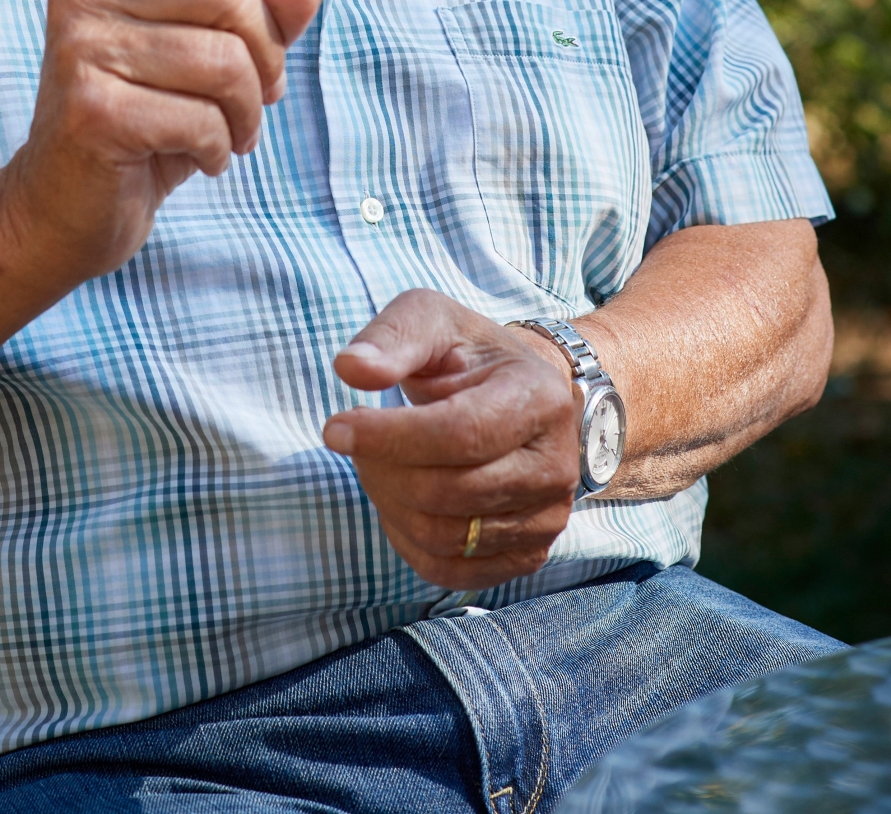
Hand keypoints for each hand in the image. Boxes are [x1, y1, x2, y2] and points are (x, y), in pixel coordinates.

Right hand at [2, 0, 320, 290]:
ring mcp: (81, 49)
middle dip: (262, 57)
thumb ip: (256, 22)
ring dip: (244, 117)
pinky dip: (217, 149)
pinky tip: (195, 160)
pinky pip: (201, 119)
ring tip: (224, 138)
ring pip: (223, 64)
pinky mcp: (90, 109)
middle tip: (253, 103)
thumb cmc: (144, 125)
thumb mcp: (206, 67)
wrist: (60, 212)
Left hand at [322, 290, 581, 589]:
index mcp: (539, 398)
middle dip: (381, 469)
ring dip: (389, 503)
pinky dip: (406, 542)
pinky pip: (450, 571)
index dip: (390, 437)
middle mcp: (555, 465)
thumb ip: (390, 337)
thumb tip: (350, 368)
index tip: (335, 428)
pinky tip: (396, 500)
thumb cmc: (467, 353)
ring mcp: (547, 516)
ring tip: (376, 464)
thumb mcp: (430, 320)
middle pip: (448, 491)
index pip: (462, 433)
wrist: (517, 392)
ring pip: (446, 536)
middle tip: (355, 440)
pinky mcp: (527, 553)